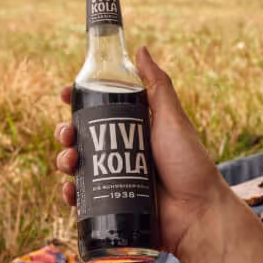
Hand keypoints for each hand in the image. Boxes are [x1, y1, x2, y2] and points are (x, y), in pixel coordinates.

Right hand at [55, 46, 229, 258]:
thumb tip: (140, 49)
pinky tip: (69, 191)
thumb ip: (157, 85)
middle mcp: (121, 152)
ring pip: (77, 166)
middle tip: (66, 134)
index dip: (79, 101)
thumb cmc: (191, 164)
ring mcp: (114, 179)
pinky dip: (70, 193)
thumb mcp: (172, 119)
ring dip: (65, 160)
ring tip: (70, 162)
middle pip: (82, 137)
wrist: (198, 214)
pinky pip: (82, 198)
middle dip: (66, 133)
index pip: (99, 110)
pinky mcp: (111, 204)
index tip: (65, 94)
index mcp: (133, 129)